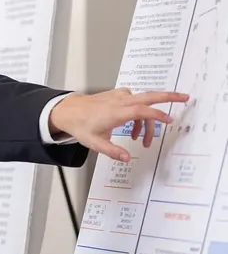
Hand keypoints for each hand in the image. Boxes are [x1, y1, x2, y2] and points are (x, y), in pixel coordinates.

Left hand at [48, 88, 188, 161]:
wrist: (68, 110)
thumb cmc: (80, 125)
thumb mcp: (94, 142)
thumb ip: (112, 151)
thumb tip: (126, 158)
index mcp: (116, 112)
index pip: (142, 111)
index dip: (157, 116)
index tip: (169, 121)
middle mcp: (119, 101)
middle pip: (149, 95)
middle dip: (169, 96)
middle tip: (185, 97)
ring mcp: (119, 96)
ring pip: (143, 101)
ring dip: (148, 117)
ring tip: (141, 137)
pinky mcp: (117, 95)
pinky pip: (135, 100)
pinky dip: (140, 111)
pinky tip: (134, 125)